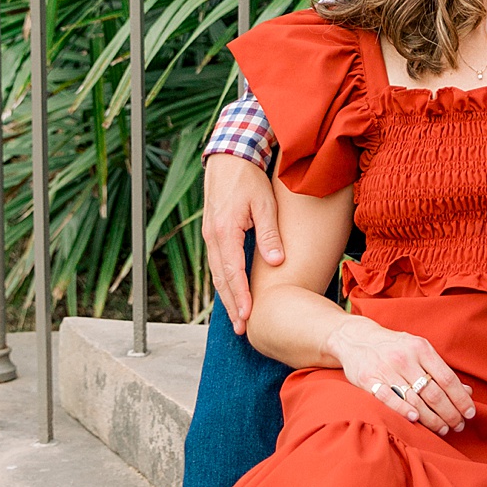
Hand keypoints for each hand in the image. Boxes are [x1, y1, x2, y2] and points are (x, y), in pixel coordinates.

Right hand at [204, 154, 282, 334]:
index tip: (248, 315)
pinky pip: (217, 263)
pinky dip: (224, 281)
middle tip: (242, 329)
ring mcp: (210, 236)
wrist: (228, 157)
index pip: (233, 272)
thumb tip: (276, 261)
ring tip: (238, 317)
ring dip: (227, 296)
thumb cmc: (249, 178)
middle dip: (232, 305)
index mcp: (225, 231)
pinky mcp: (213, 233)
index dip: (240, 296)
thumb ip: (269, 233)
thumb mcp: (264, 203)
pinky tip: (232, 292)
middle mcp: (213, 237)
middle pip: (221, 279)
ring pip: (217, 273)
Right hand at [331, 318, 475, 437]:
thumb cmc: (395, 347)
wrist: (357, 339)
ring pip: (414, 400)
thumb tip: (467, 391)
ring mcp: (386, 369)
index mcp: (421, 348)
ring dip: (432, 419)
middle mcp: (404, 358)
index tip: (470, 413)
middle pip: (433, 393)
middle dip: (450, 413)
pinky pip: (389, 399)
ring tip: (443, 429)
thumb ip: (441, 370)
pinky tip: (415, 419)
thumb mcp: (419, 350)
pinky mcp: (369, 380)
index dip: (461, 398)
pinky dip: (402, 410)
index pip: (447, 378)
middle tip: (458, 425)